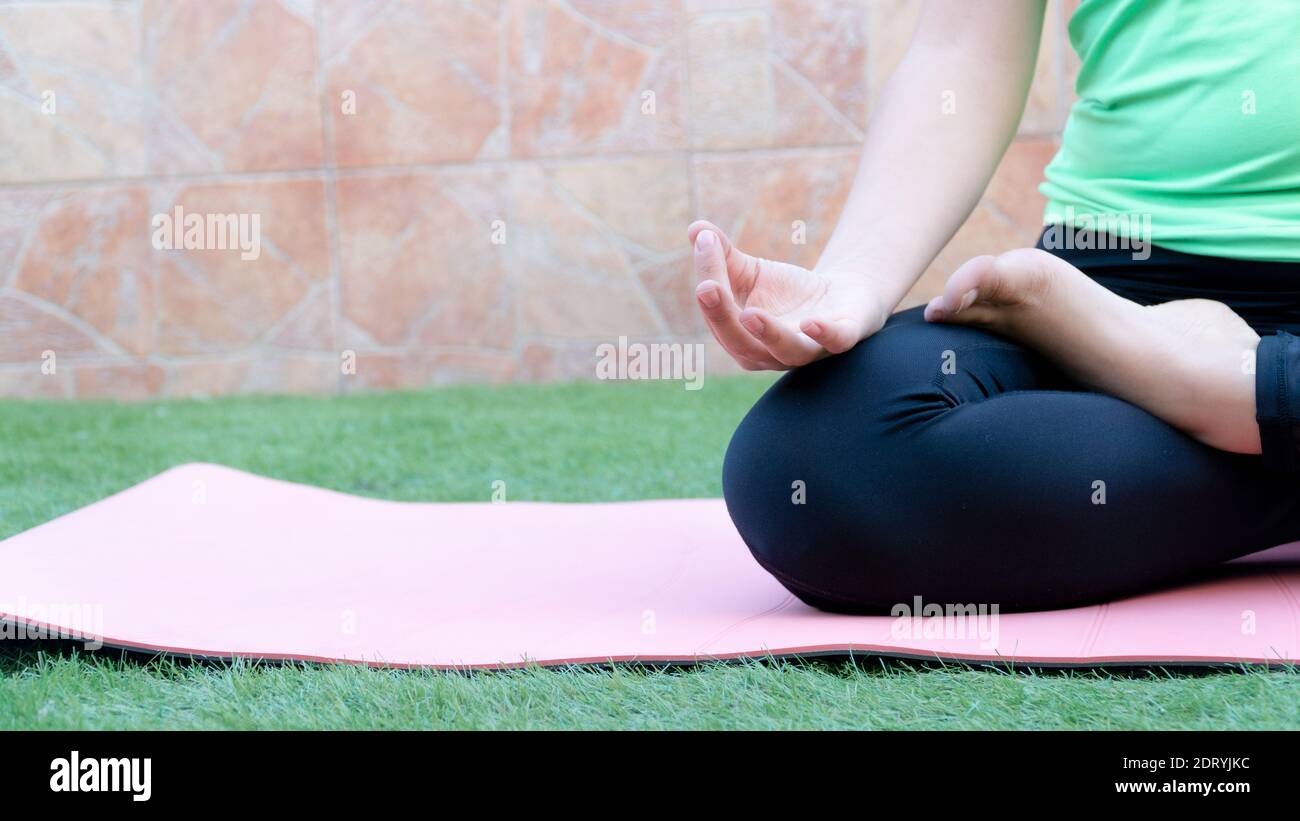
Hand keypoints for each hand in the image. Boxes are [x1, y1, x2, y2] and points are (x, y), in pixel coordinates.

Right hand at [688, 220, 887, 369]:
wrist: (843, 295)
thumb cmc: (787, 291)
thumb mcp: (752, 270)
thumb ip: (723, 255)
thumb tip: (696, 228)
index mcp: (743, 341)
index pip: (720, 317)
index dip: (709, 284)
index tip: (704, 245)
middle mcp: (773, 354)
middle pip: (743, 345)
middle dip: (723, 317)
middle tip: (707, 288)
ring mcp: (810, 349)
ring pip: (786, 351)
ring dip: (768, 334)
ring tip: (749, 314)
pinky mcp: (845, 335)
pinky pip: (834, 342)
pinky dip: (823, 335)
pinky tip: (811, 323)